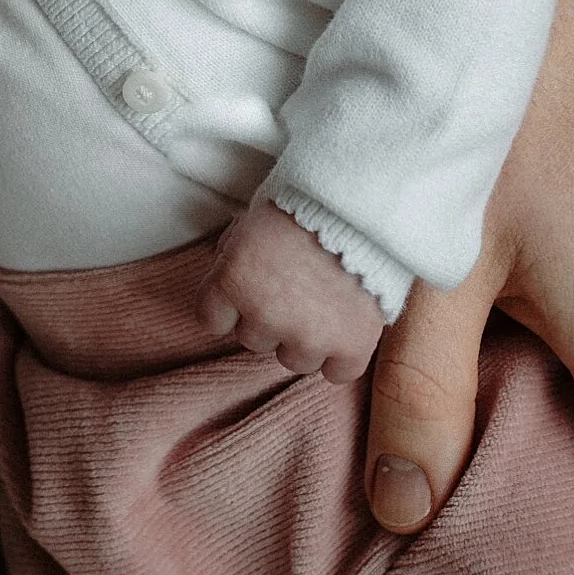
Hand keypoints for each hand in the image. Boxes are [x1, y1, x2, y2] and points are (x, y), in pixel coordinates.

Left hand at [190, 196, 387, 381]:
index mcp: (232, 281)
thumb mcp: (251, 216)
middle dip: (269, 317)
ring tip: (325, 302)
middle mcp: (264, 316)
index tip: (248, 291)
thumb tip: (226, 269)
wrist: (362, 203)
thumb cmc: (303, 202)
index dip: (230, 303)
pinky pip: (337, 372)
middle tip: (295, 287)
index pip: (212, 319)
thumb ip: (233, 252)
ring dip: (304, 338)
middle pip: (254, 339)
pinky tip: (346, 330)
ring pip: (293, 359)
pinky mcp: (351, 346)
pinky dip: (341, 356)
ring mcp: (309, 336)